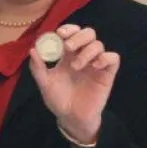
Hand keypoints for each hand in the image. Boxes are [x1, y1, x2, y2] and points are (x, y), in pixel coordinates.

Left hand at [28, 24, 119, 144]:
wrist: (71, 118)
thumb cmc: (58, 100)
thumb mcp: (45, 84)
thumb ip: (38, 68)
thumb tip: (33, 50)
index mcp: (68, 55)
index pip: (72, 33)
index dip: (68, 29)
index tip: (60, 34)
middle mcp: (83, 55)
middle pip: (88, 34)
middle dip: (78, 36)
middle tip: (68, 47)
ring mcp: (96, 64)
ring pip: (98, 44)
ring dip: (87, 51)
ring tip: (76, 66)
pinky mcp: (107, 73)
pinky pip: (113, 58)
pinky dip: (106, 57)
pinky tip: (95, 65)